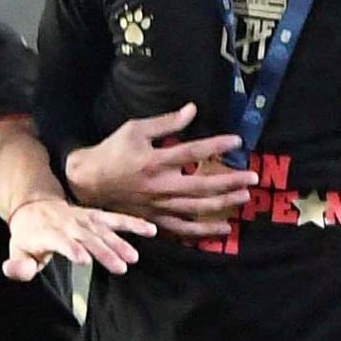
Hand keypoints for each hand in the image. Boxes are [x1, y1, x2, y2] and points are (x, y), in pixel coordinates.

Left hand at [2, 193, 150, 282]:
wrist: (34, 207)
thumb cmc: (29, 237)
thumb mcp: (17, 251)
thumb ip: (18, 265)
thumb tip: (14, 271)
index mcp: (46, 232)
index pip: (60, 240)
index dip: (71, 248)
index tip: (85, 260)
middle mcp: (67, 224)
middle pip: (87, 238)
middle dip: (103, 251)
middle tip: (120, 268)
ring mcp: (83, 219)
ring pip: (103, 230)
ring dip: (120, 242)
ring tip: (134, 257)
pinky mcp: (96, 216)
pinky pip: (115, 219)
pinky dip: (132, 223)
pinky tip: (150, 230)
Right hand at [64, 106, 253, 233]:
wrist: (88, 181)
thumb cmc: (113, 152)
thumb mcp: (134, 130)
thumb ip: (166, 123)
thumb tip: (193, 110)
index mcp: (154, 161)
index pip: (192, 152)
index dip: (216, 145)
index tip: (237, 141)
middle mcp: (159, 186)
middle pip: (201, 185)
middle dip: (230, 181)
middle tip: (253, 177)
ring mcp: (158, 206)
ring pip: (197, 209)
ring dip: (224, 204)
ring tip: (245, 197)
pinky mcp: (156, 220)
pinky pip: (183, 229)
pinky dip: (205, 231)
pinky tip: (225, 228)